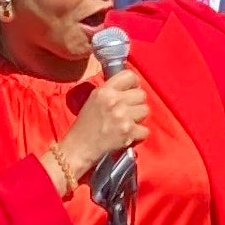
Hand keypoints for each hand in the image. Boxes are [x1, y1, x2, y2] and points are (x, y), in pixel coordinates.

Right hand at [48, 66, 153, 188]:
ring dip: (139, 118)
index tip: (132, 91)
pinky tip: (128, 134)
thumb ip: (111, 90)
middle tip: (128, 111)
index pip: (130, 76)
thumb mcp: (94, 99)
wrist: (79, 148)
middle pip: (142, 95)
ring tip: (127, 123)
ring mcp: (122, 117)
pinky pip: (145, 130)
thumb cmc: (85, 124)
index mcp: (105, 91)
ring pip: (145, 110)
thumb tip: (130, 86)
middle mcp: (114, 101)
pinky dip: (139, 134)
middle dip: (137, 103)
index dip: (134, 84)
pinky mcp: (128, 132)